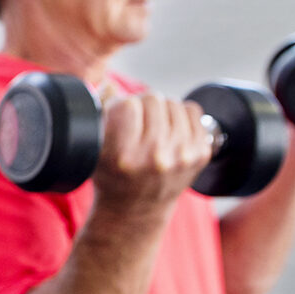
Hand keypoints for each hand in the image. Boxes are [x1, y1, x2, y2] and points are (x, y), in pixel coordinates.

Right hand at [92, 90, 211, 222]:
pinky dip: (179, 114)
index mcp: (124, 157)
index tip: (118, 115)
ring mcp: (182, 156)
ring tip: (152, 125)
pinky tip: (169, 128)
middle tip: (136, 120)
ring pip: (173, 102)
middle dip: (141, 105)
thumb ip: (100, 114)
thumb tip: (110, 85)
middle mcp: (156, 157)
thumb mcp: (94, 150)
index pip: (128, 104)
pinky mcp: (200, 154)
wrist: (137, 209)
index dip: (120, 105)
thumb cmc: (111, 176)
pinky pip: (192, 110)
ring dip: (161, 108)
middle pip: (153, 99)